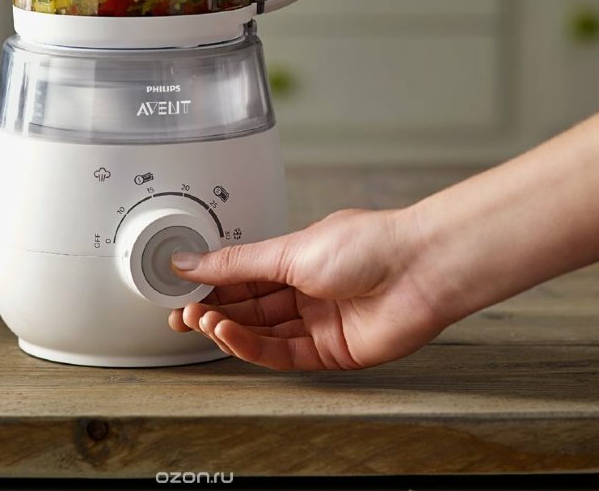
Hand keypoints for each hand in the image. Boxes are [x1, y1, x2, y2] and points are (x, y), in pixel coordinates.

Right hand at [168, 209, 446, 370]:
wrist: (419, 270)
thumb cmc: (368, 245)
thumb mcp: (288, 249)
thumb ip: (235, 262)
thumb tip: (190, 260)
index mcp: (296, 259)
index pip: (242, 276)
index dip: (210, 284)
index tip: (179, 288)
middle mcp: (306, 291)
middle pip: (249, 307)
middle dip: (213, 310)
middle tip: (182, 313)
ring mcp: (317, 322)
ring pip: (261, 332)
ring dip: (228, 329)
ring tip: (200, 322)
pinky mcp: (329, 351)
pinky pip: (281, 353)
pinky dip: (251, 346)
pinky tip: (229, 335)